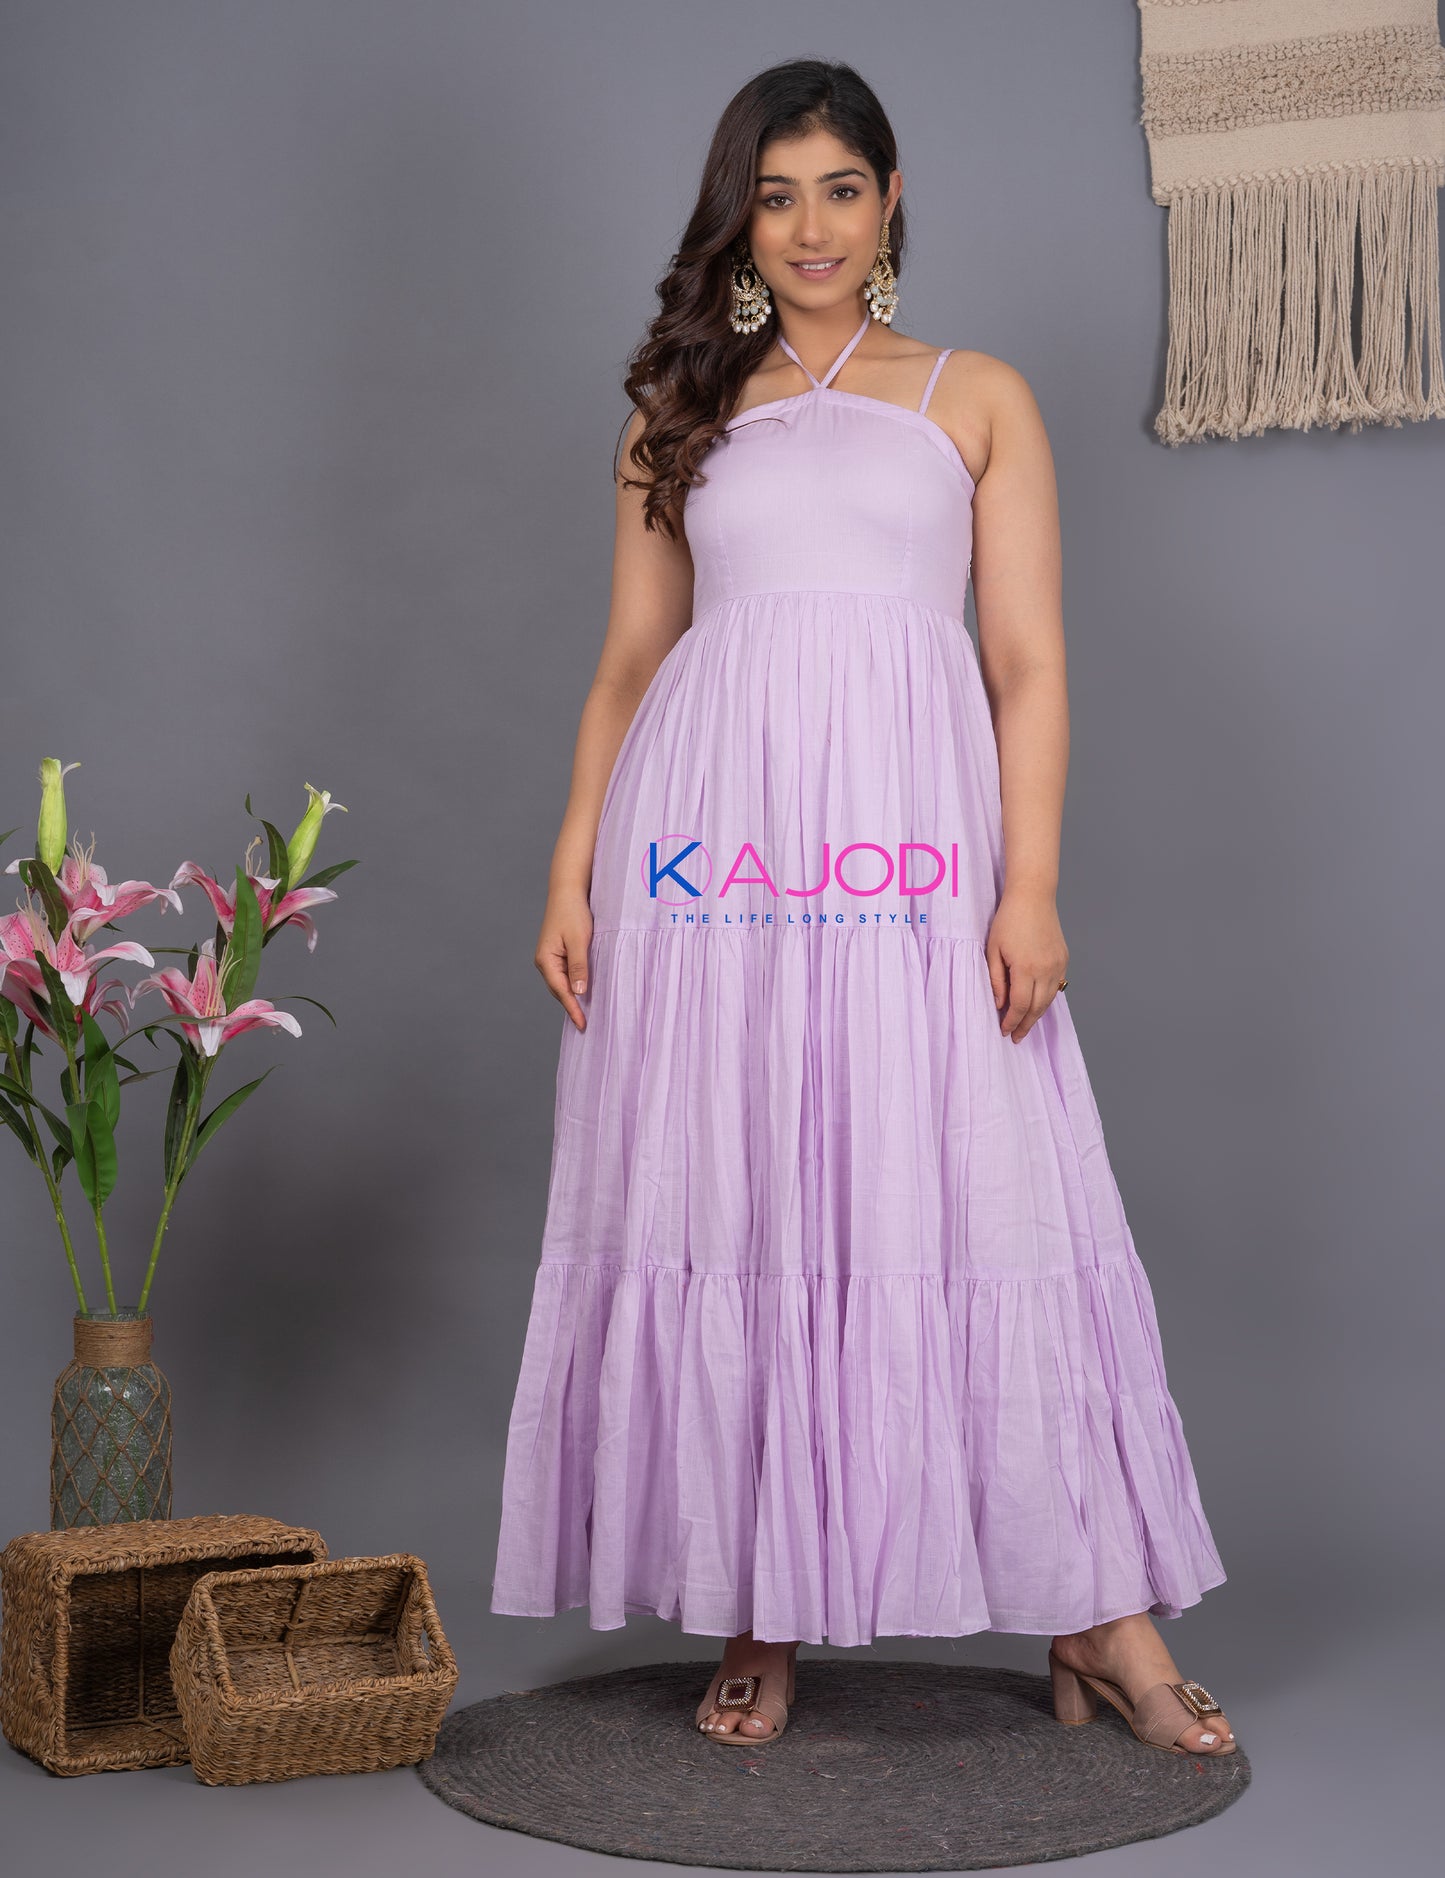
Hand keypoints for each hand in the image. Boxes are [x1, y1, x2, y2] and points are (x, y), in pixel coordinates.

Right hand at [535, 888, 593, 1031]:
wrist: (567, 891)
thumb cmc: (572, 912)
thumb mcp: (579, 940)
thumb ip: (579, 966)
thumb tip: (579, 992)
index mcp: (546, 960)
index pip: (561, 991)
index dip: (573, 1009)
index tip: (582, 1024)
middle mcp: (544, 961)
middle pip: (559, 990)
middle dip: (571, 1007)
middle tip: (585, 1025)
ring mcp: (550, 957)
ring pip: (562, 983)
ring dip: (572, 997)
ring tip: (585, 1014)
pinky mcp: (557, 953)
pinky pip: (565, 974)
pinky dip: (573, 984)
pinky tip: (583, 991)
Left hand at [985, 886, 1068, 1043]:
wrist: (1033, 896)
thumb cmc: (1008, 920)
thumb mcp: (993, 950)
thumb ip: (996, 980)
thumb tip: (1000, 1004)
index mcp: (1026, 968)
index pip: (1020, 1005)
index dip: (1012, 1021)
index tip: (1005, 1031)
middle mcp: (1046, 969)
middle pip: (1037, 1007)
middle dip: (1026, 1024)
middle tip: (1016, 1036)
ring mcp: (1058, 964)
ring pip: (1049, 999)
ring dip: (1037, 1014)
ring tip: (1026, 1025)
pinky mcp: (1064, 959)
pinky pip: (1056, 985)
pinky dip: (1046, 998)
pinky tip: (1037, 1003)